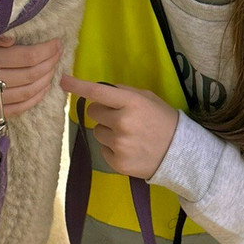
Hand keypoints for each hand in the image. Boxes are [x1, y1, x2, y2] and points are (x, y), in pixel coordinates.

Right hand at [0, 36, 61, 120]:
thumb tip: (15, 41)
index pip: (24, 57)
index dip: (45, 51)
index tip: (56, 43)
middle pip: (29, 75)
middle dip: (49, 63)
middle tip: (58, 53)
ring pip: (26, 93)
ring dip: (44, 81)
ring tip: (53, 69)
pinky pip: (16, 110)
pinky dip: (33, 99)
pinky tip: (42, 89)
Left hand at [60, 76, 178, 180]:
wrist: (181, 153)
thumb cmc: (163, 121)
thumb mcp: (148, 99)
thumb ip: (124, 92)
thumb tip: (101, 90)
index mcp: (131, 102)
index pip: (97, 91)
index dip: (77, 85)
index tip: (63, 80)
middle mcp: (122, 122)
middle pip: (92, 112)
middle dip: (103, 113)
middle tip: (121, 118)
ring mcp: (119, 144)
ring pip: (97, 132)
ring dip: (108, 132)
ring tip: (129, 136)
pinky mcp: (117, 162)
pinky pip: (102, 150)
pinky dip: (112, 149)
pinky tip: (130, 149)